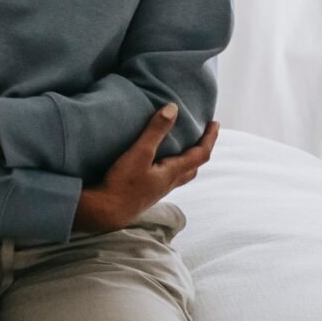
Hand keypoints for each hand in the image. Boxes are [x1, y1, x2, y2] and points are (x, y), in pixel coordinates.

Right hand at [74, 104, 218, 233]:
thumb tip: (173, 108)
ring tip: (182, 149)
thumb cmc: (123, 183)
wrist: (106, 212)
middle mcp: (169, 182)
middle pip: (193, 167)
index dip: (210, 138)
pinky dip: (169, 168)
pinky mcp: (145, 193)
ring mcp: (157, 190)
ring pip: (181, 175)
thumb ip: (155, 131)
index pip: (200, 154)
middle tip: (202, 136)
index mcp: (172, 172)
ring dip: (187, 161)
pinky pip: (166, 179)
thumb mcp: (139, 153)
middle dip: (201, 151)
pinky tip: (157, 165)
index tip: (215, 123)